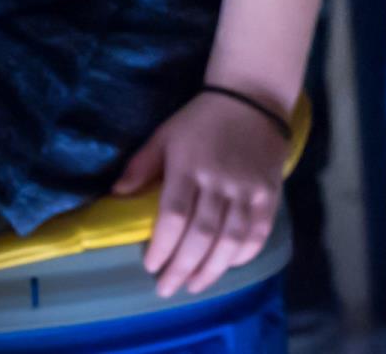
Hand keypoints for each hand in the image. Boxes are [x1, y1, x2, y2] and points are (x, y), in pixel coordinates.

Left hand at [113, 89, 290, 297]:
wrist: (253, 97)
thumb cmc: (202, 119)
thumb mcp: (165, 134)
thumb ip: (141, 165)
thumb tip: (116, 195)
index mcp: (189, 167)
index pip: (174, 217)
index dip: (162, 247)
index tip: (150, 266)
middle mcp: (219, 181)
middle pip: (201, 235)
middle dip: (182, 268)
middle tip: (167, 288)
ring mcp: (247, 188)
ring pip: (230, 239)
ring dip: (212, 269)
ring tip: (195, 286)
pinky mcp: (269, 192)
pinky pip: (259, 231)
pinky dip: (244, 253)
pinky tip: (228, 265)